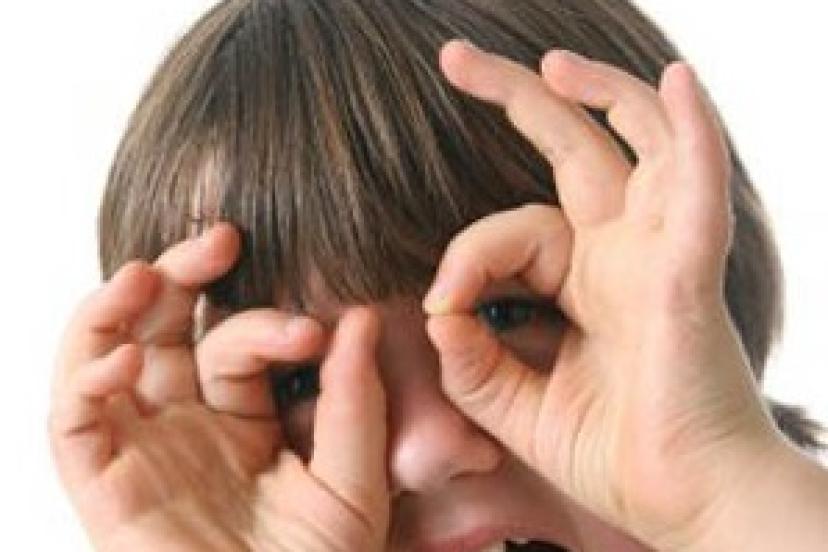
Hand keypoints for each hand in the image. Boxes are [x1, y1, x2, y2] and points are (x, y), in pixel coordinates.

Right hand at [50, 225, 388, 550]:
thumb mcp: (351, 484)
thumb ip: (354, 403)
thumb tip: (360, 317)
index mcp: (239, 419)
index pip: (236, 343)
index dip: (267, 323)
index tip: (313, 330)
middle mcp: (183, 424)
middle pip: (163, 328)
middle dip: (182, 274)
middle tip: (220, 236)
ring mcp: (140, 451)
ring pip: (103, 358)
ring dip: (115, 308)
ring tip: (146, 273)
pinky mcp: (104, 488)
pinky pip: (73, 424)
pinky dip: (84, 381)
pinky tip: (123, 358)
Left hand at [424, 40, 784, 548]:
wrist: (686, 507)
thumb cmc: (615, 456)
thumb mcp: (516, 406)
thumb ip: (471, 359)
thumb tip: (438, 308)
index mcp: (585, 282)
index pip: (512, 232)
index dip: (465, 258)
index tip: (441, 307)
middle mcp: (623, 255)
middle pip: (571, 151)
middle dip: (517, 99)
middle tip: (455, 60)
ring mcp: (657, 255)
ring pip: (635, 147)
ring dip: (601, 95)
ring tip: (550, 62)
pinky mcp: (687, 274)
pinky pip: (695, 188)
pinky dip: (691, 134)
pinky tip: (677, 84)